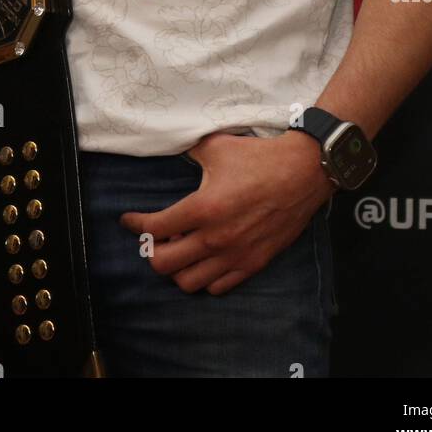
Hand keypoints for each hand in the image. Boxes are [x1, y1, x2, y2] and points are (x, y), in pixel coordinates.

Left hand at [119, 130, 335, 295]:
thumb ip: (188, 151)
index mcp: (203, 208)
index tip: (128, 220)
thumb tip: (170, 144)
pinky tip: (204, 260)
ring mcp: (235, 255)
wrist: (303, 172)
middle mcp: (216, 238)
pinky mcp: (253, 263)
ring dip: (176, 269)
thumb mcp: (216, 146)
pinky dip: (203, 278)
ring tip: (179, 249)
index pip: (154, 229)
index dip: (135, 224)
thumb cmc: (259, 157)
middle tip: (153, 238)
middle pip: (164, 265)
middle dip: (151, 252)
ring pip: (188, 283)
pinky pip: (217, 287)